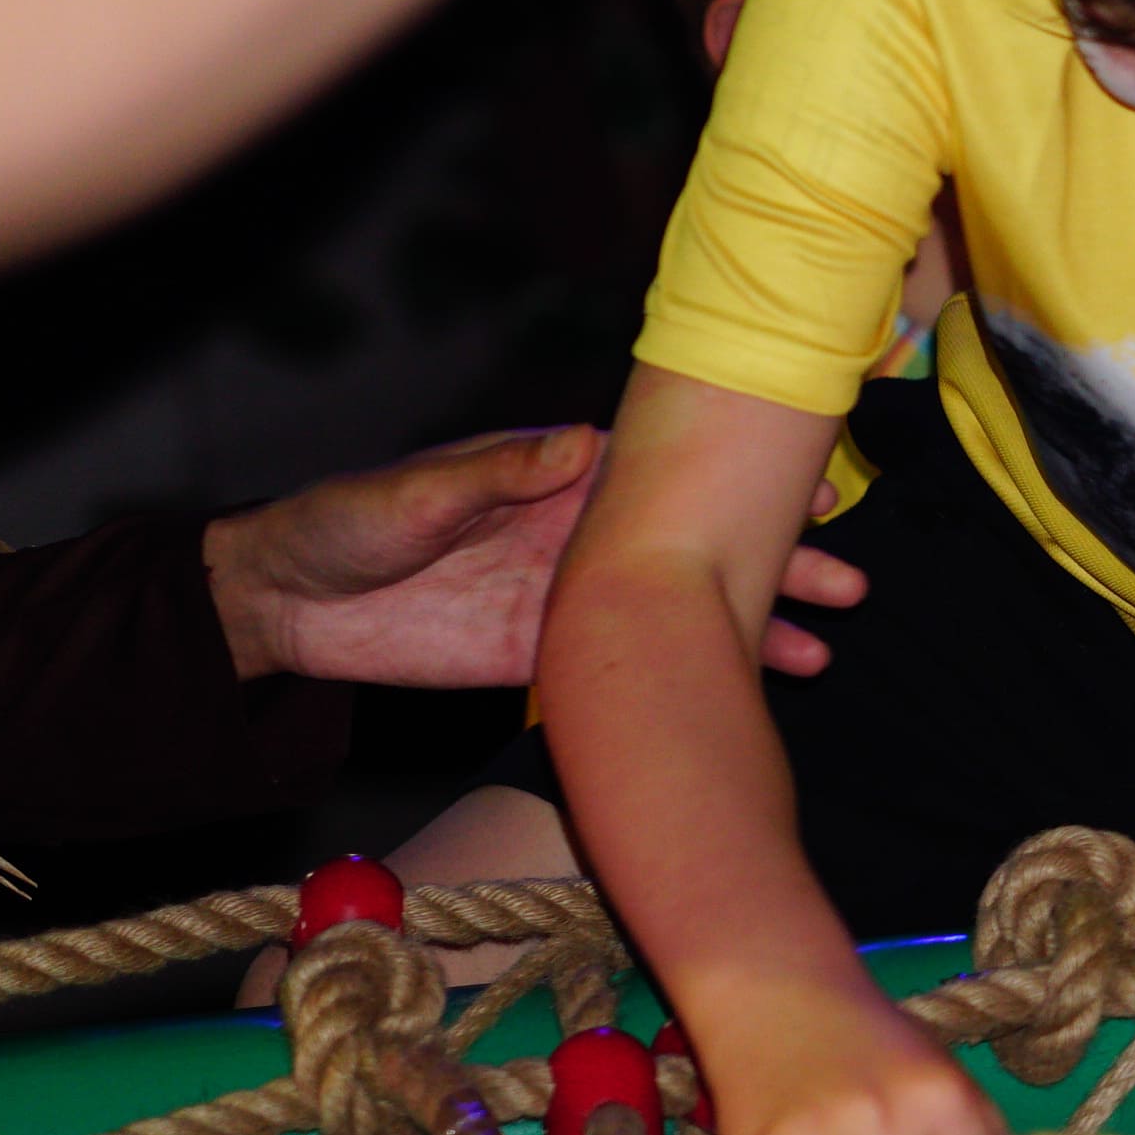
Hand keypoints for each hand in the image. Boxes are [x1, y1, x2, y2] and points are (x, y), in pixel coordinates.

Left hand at [206, 425, 865, 686]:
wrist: (288, 607)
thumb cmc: (347, 522)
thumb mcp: (419, 492)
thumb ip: (499, 473)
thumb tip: (582, 441)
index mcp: (560, 480)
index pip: (670, 478)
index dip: (738, 484)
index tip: (808, 490)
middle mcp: (584, 537)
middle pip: (699, 548)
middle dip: (776, 561)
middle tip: (845, 577)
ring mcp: (576, 602)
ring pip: (683, 613)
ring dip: (750, 629)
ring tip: (820, 648)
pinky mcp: (553, 662)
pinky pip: (635, 671)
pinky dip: (688, 680)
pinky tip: (743, 693)